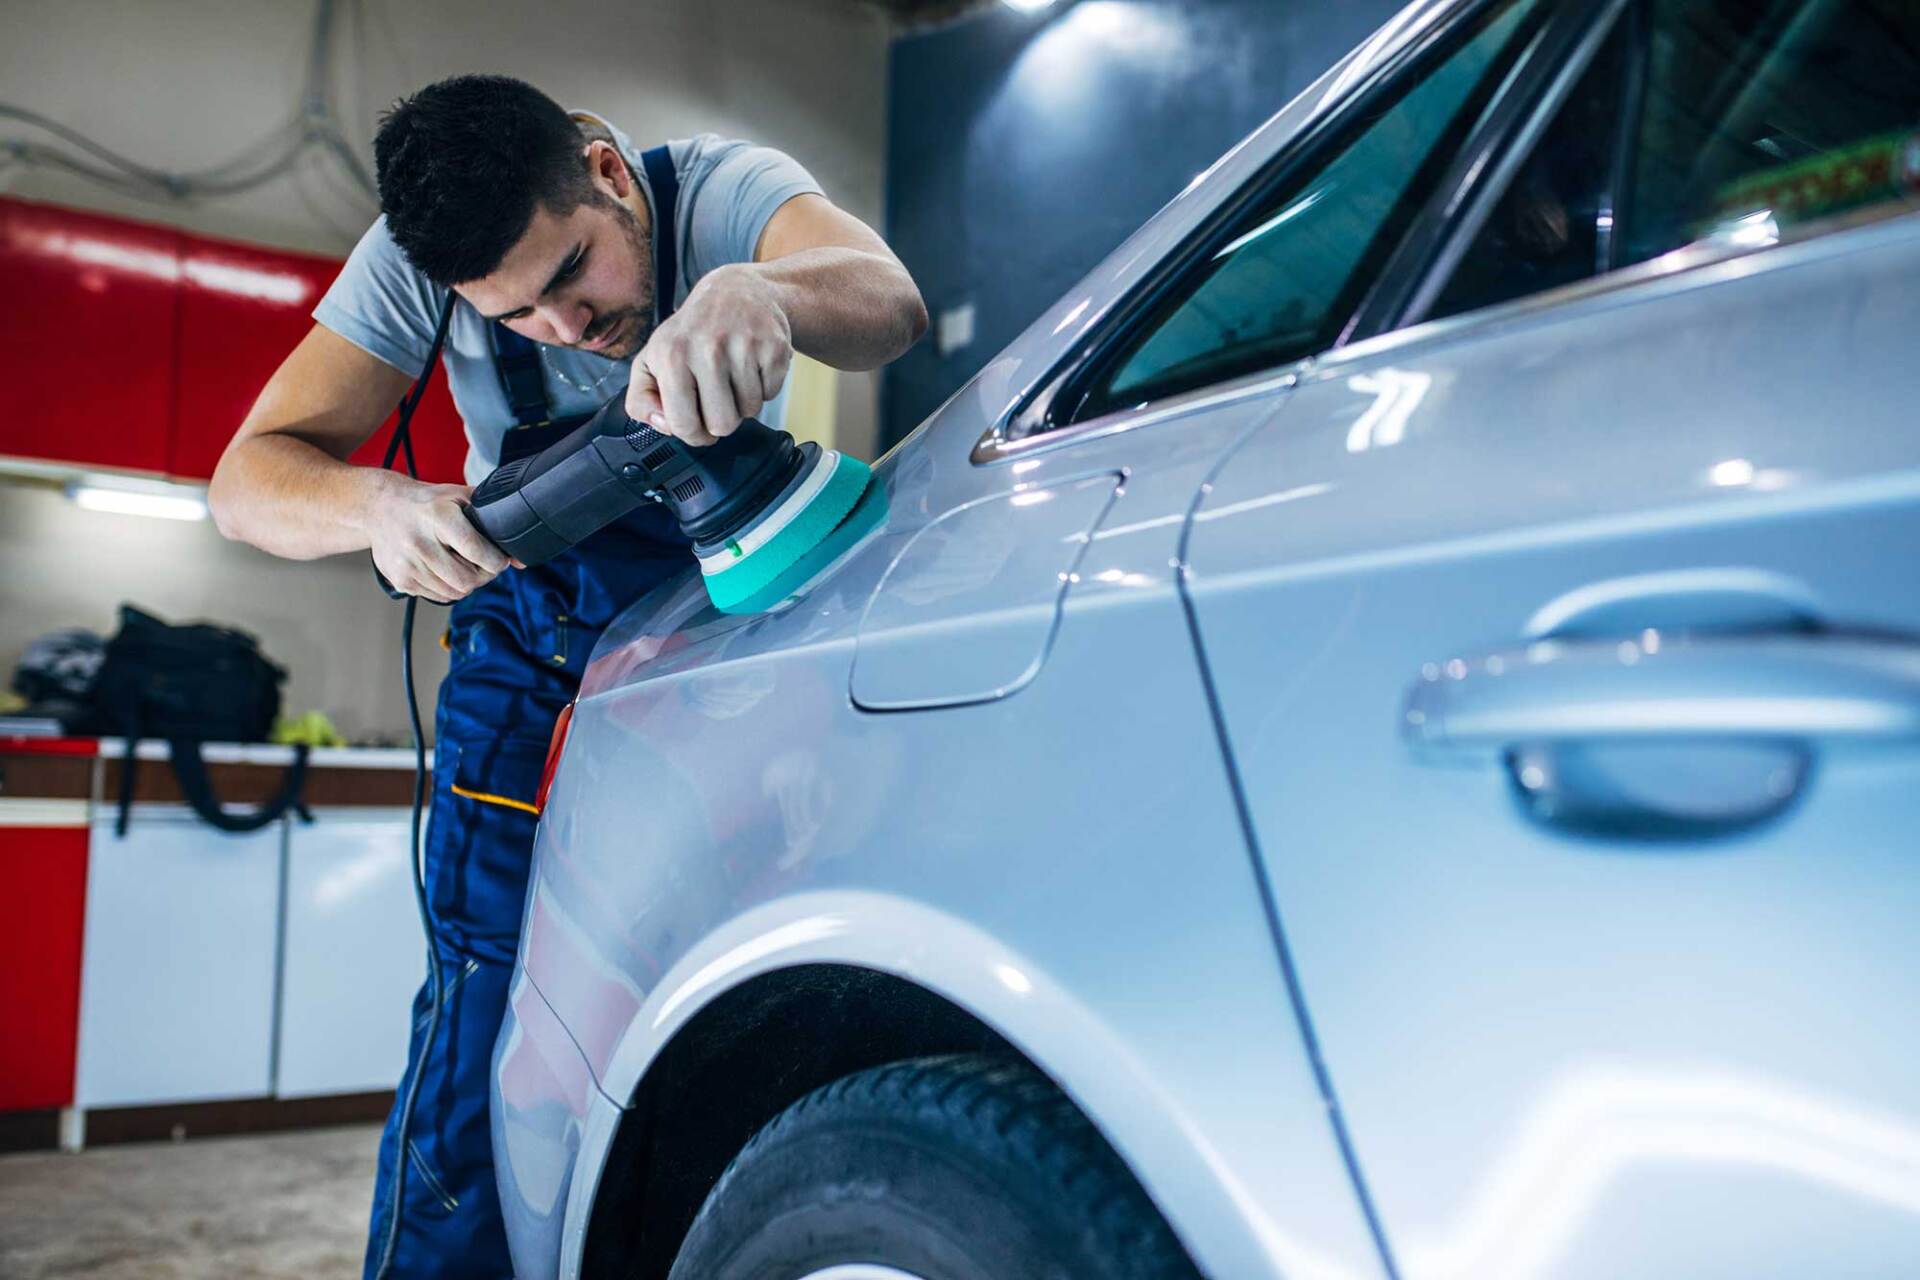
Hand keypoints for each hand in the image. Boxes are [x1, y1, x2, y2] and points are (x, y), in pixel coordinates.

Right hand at [367, 477, 512, 602]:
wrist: (380, 507)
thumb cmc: (428, 502)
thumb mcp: (460, 498)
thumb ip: (492, 520)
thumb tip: (519, 559)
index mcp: (437, 517)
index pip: (475, 550)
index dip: (495, 561)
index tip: (499, 559)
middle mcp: (419, 542)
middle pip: (467, 580)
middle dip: (484, 576)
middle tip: (485, 565)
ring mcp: (407, 564)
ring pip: (454, 592)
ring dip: (467, 584)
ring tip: (465, 565)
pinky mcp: (400, 579)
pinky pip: (438, 596)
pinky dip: (449, 588)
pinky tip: (445, 569)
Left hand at [625, 264, 791, 445]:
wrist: (736, 292)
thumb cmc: (691, 333)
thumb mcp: (651, 361)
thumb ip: (641, 400)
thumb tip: (664, 424)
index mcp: (671, 356)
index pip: (683, 425)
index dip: (693, 434)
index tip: (697, 423)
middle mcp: (706, 348)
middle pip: (723, 426)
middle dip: (721, 419)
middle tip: (717, 395)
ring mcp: (743, 346)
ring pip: (750, 412)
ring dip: (743, 401)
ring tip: (734, 375)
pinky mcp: (773, 346)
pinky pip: (770, 394)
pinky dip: (763, 387)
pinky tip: (751, 365)